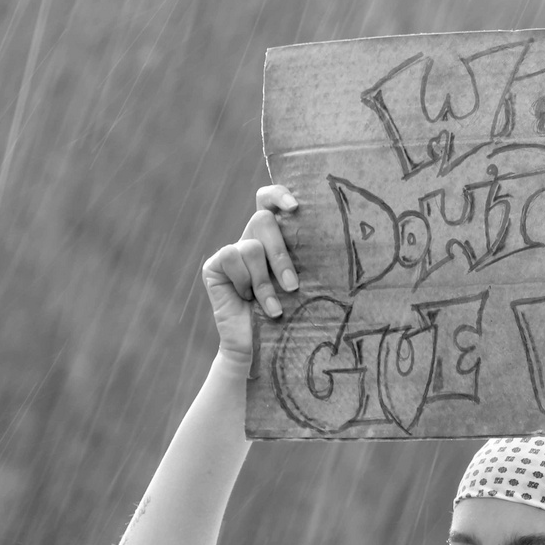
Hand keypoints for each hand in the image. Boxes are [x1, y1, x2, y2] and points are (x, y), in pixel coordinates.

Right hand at [201, 185, 300, 367]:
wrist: (259, 349)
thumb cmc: (289, 317)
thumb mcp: (301, 284)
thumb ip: (303, 259)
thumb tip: (329, 237)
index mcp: (274, 239)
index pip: (269, 202)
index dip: (278, 195)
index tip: (295, 206)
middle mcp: (251, 240)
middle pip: (263, 220)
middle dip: (280, 254)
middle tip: (292, 286)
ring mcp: (231, 252)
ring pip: (252, 247)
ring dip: (265, 282)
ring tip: (274, 308)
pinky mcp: (214, 266)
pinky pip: (231, 258)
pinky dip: (245, 282)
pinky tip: (247, 301)